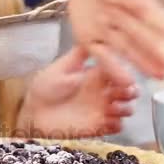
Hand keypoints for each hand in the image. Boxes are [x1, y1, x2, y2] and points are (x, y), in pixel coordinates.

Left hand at [19, 46, 137, 138]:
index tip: (125, 76)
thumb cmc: (44, 88)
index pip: (117, 72)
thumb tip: (94, 35)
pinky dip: (117, 124)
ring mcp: (100, 110)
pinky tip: (110, 121)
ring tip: (116, 108)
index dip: (124, 74)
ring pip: (125, 109)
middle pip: (126, 90)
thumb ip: (79, 55)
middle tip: (127, 93)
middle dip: (130, 91)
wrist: (34, 113)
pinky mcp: (97, 127)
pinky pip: (116, 127)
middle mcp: (101, 92)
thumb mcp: (61, 67)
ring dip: (125, 108)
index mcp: (94, 76)